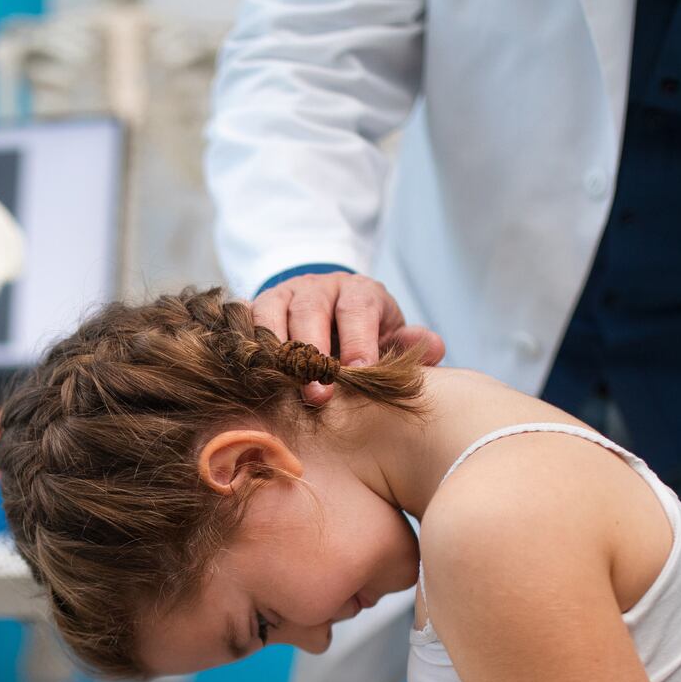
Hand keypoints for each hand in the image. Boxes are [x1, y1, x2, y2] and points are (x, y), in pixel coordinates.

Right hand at [251, 271, 445, 403]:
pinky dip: (247, 345)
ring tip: (282, 386)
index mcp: (357, 291)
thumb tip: (436, 349)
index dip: (358, 339)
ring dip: (276, 352)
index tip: (359, 371)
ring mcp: (282, 295)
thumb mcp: (389, 337)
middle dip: (313, 353)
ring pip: (271, 314)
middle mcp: (317, 287)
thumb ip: (409, 344)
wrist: (326, 311)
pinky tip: (251, 373)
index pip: (358, 309)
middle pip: (310, 310)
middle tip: (319, 394)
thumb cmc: (362, 335)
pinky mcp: (255, 308)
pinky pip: (244, 322)